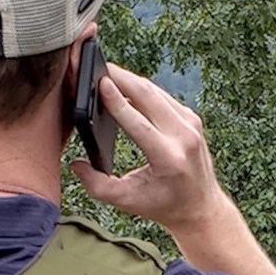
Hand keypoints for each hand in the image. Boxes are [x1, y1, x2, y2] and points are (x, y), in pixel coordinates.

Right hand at [70, 63, 228, 233]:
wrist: (200, 207)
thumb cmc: (163, 205)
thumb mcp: (125, 200)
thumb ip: (95, 184)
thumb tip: (75, 163)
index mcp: (168, 157)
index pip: (138, 122)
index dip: (116, 101)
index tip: (100, 83)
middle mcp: (183, 136)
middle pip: (147, 95)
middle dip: (120, 78)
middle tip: (96, 67)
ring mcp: (190, 124)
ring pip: (154, 91)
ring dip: (129, 80)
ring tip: (105, 73)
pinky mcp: (190, 118)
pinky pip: (161, 96)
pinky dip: (140, 89)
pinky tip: (123, 85)